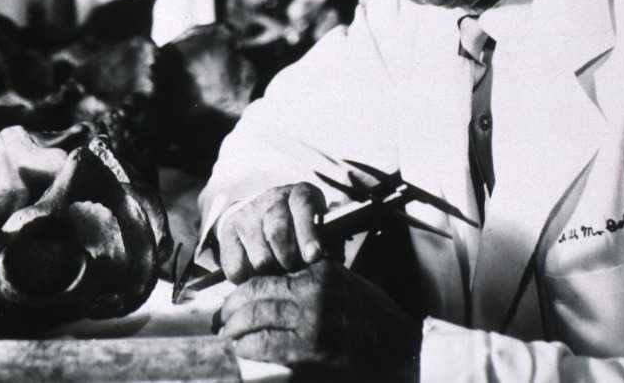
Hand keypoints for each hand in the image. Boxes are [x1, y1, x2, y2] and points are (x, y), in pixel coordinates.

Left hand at [215, 260, 421, 379]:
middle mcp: (314, 290)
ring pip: (257, 318)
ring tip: (227, 337)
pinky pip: (269, 344)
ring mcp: (314, 319)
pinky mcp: (314, 348)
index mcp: (319, 272)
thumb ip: (310, 284)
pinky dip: (250, 346)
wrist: (403, 347)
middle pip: (256, 296)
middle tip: (220, 321)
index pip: (267, 277)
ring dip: (235, 329)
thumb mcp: (343, 285)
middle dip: (231, 310)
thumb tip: (271, 293)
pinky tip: (242, 350)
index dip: (241, 292)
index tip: (230, 302)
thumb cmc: (372, 317)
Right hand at [216, 182, 325, 282]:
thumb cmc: (303, 235)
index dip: (308, 232)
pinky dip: (248, 279)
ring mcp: (248, 214)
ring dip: (271, 272)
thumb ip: (329, 244)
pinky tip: (258, 277)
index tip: (314, 255)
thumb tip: (326, 261)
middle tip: (295, 272)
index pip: (303, 206)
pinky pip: (236, 265)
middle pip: (278, 232)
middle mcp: (272, 199)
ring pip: (260, 255)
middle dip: (290, 259)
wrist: (265, 222)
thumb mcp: (321, 231)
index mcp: (300, 194)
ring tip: (279, 276)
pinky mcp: (229, 231)